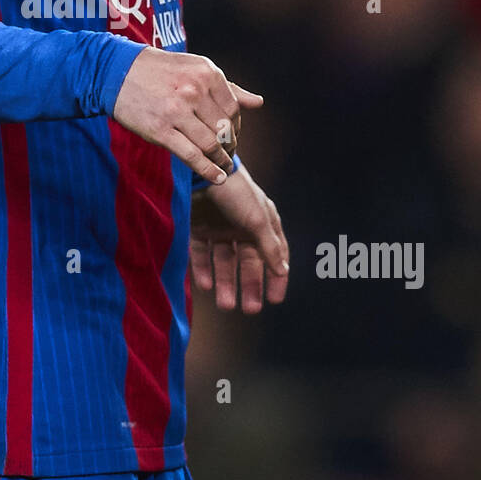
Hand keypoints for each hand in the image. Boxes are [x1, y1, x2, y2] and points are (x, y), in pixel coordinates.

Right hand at [112, 47, 262, 183]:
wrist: (116, 72)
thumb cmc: (160, 71)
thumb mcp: (196, 69)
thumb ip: (228, 87)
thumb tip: (259, 103)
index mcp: (207, 73)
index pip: (233, 109)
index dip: (236, 127)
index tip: (231, 135)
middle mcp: (194, 91)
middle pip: (224, 128)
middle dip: (229, 145)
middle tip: (227, 154)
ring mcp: (176, 112)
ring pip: (211, 144)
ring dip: (222, 160)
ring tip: (224, 167)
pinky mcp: (160, 131)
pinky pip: (192, 156)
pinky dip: (209, 170)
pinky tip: (218, 177)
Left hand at [189, 161, 289, 311]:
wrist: (201, 170)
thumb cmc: (236, 192)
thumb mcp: (257, 220)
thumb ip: (269, 247)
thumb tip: (282, 272)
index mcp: (262, 222)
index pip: (274, 255)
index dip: (276, 277)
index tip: (275, 300)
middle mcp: (242, 226)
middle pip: (248, 262)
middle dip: (249, 286)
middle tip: (250, 309)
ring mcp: (219, 227)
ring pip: (224, 262)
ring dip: (226, 283)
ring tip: (226, 305)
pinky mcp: (198, 227)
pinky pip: (201, 254)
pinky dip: (204, 270)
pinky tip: (206, 286)